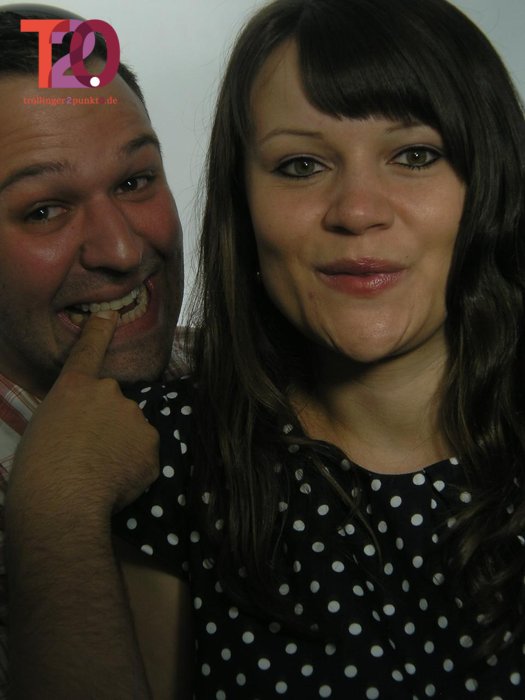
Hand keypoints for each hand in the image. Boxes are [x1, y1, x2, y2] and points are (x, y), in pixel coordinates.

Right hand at [8, 311, 159, 520]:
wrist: (62, 501)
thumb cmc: (37, 471)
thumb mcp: (43, 430)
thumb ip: (70, 416)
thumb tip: (86, 428)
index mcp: (75, 387)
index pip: (89, 350)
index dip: (100, 330)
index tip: (111, 314)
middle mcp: (109, 393)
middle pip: (114, 405)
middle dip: (107, 424)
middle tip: (88, 454)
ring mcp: (134, 417)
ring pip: (132, 429)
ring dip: (122, 445)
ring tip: (100, 473)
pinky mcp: (152, 443)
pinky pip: (144, 454)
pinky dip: (134, 467)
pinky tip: (116, 482)